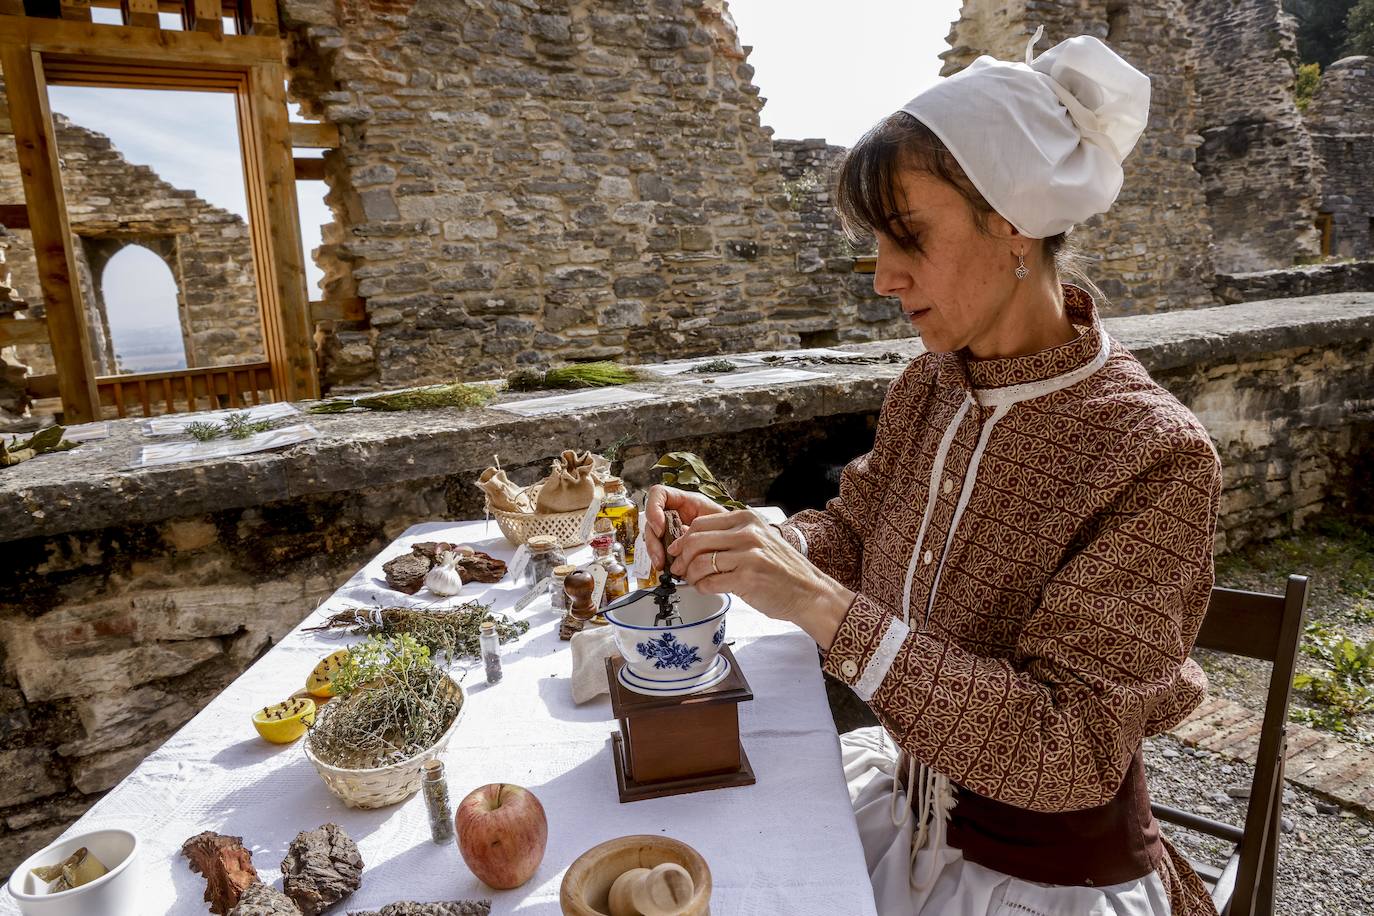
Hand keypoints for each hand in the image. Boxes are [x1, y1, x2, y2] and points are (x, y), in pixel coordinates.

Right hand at [642, 485, 727, 567]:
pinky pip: (658, 551)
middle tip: (660, 554)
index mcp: (685, 501)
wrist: (735, 545)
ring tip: (662, 565)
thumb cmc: (730, 528)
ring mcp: (670, 529)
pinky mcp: (671, 546)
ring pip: (652, 537)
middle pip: (651, 520)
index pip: (658, 494)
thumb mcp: (718, 519)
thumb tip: (683, 535)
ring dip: (654, 552)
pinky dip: (660, 560)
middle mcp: (674, 513)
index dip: (654, 509)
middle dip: (653, 539)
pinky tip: (665, 567)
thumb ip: (701, 525)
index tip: (660, 528)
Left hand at [667, 509, 852, 649]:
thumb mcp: (758, 540)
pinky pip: (711, 582)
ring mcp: (748, 555)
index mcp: (747, 519)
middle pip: (695, 541)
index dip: (683, 539)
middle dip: (682, 558)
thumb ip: (729, 536)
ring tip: (694, 582)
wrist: (809, 592)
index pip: (701, 523)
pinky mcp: (747, 578)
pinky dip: (703, 587)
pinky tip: (707, 589)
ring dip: (691, 575)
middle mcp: (748, 532)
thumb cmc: (781, 569)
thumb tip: (690, 538)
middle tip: (679, 570)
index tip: (677, 552)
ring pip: (700, 562)